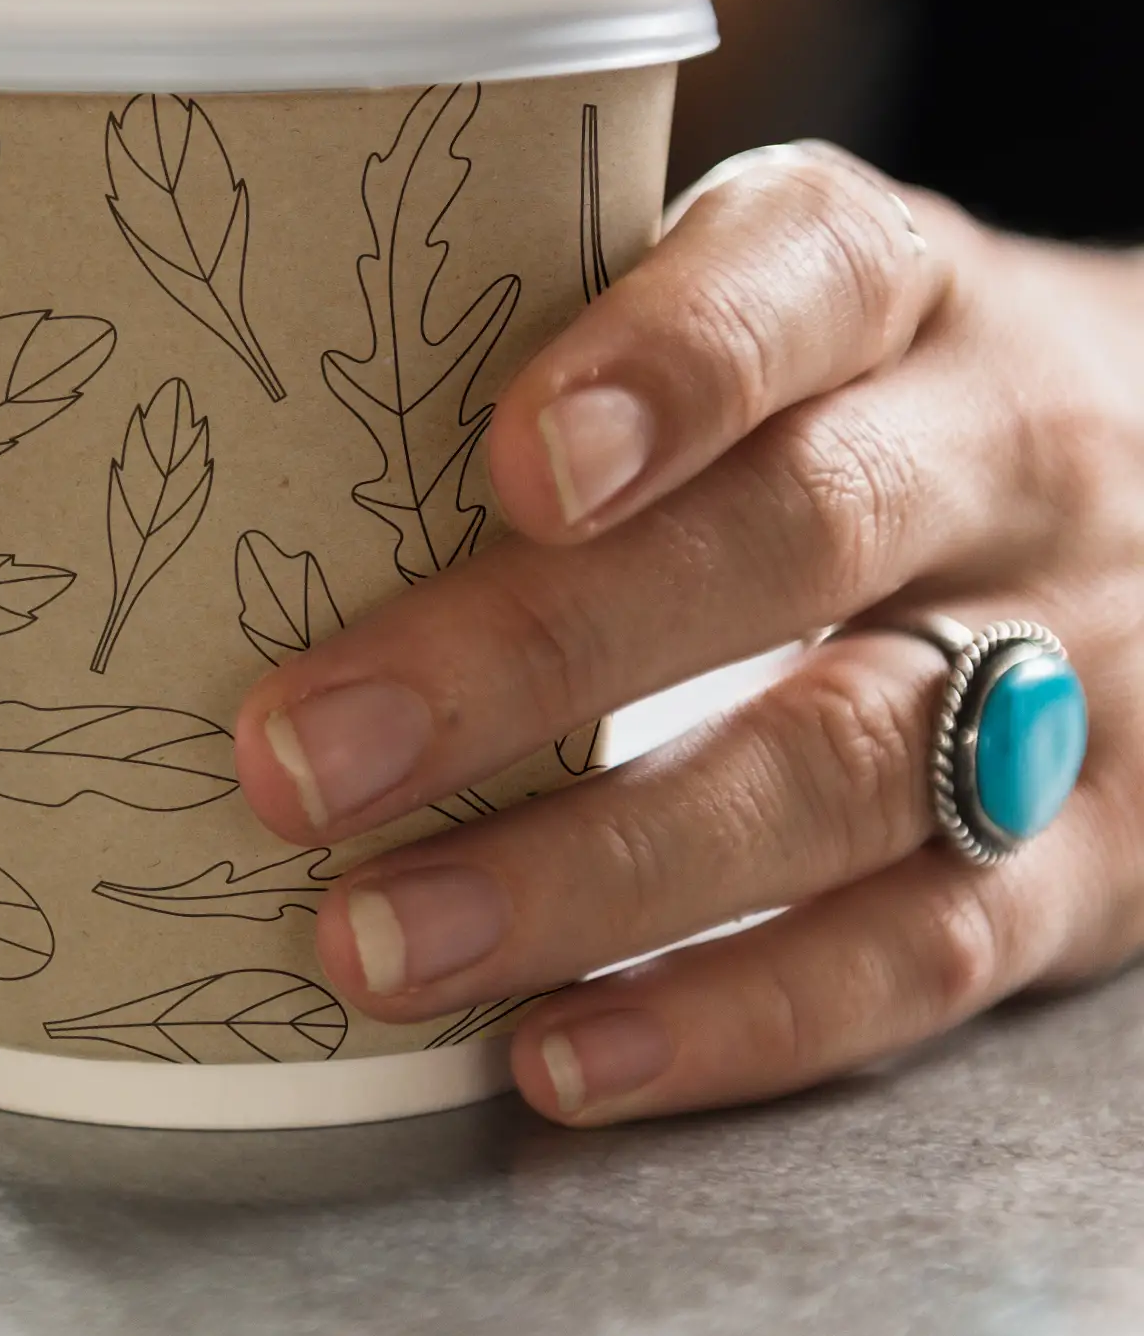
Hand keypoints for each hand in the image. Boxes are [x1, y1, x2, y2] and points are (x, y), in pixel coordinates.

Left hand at [235, 143, 1143, 1124]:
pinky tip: (558, 1051)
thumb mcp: (789, 318)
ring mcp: (1075, 669)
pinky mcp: (1095, 859)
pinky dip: (734, 1018)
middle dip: (531, 661)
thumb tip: (274, 450)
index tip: (518, 465)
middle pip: (791, 542)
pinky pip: (923, 949)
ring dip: (594, 872)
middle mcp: (1006, 462)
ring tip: (379, 941)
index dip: (670, 366)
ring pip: (842, 767)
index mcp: (900, 292)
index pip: (803, 284)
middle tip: (304, 758)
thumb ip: (599, 366)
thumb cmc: (873, 401)